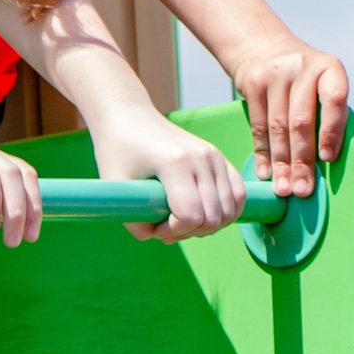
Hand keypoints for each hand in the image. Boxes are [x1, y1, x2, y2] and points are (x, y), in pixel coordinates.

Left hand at [88, 104, 246, 242]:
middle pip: (212, 218)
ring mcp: (213, 156)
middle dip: (188, 233)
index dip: (173, 232)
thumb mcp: (115, 186)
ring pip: (228, 211)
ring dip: (207, 227)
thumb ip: (134, 222)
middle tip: (164, 228)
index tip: (154, 227)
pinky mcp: (219, 157)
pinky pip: (238, 195)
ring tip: (181, 222)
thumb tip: (158, 237)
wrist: (128, 116)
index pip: (190, 216)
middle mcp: (200, 157)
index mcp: (174, 162)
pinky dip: (226, 214)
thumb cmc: (118, 150)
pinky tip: (203, 217)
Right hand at [229, 33, 348, 197]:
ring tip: (284, 189)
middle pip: (301, 121)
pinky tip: (266, 173)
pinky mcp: (253, 83)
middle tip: (303, 190)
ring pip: (278, 127)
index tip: (327, 159)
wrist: (264, 46)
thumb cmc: (304, 79)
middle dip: (302, 160)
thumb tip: (327, 165)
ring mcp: (276, 74)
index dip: (331, 131)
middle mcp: (303, 67)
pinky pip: (258, 126)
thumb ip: (328, 113)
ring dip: (281, 163)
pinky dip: (263, 153)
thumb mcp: (322, 83)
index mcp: (330, 68)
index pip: (334, 101)